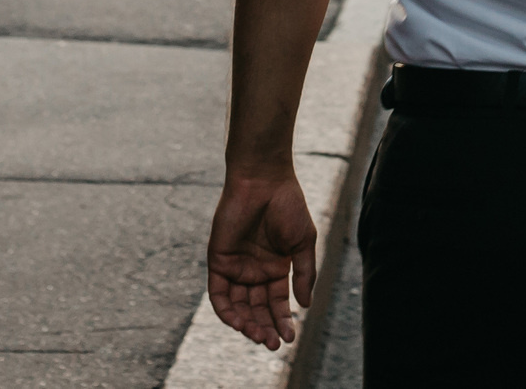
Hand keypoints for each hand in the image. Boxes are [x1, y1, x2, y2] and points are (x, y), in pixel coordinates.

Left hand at [205, 170, 315, 350]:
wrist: (264, 181)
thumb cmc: (288, 205)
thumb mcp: (303, 242)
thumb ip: (303, 274)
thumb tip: (305, 306)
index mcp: (276, 267)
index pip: (277, 303)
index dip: (283, 320)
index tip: (290, 337)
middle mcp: (255, 270)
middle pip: (257, 309)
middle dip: (265, 328)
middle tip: (273, 344)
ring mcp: (236, 267)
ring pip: (239, 306)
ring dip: (247, 325)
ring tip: (259, 336)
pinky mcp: (219, 262)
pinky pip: (220, 295)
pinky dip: (228, 311)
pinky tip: (240, 323)